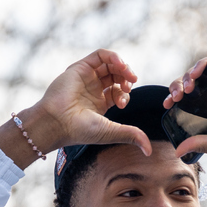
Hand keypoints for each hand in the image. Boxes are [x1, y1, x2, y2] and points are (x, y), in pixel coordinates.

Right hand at [0, 49, 148, 168]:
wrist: (56, 122)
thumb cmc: (79, 130)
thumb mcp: (111, 132)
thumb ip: (131, 136)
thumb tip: (149, 150)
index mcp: (98, 104)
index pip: (117, 92)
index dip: (125, 94)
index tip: (123, 103)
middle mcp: (92, 90)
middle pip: (115, 76)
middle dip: (126, 79)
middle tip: (129, 85)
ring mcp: (86, 78)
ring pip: (109, 64)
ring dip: (123, 67)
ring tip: (128, 74)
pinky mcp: (80, 68)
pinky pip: (100, 55)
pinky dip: (113, 57)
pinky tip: (121, 65)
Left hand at [162, 54, 206, 159]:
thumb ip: (202, 145)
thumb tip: (177, 152)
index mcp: (204, 112)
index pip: (182, 102)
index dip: (171, 99)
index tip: (167, 104)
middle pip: (186, 85)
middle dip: (176, 87)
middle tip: (177, 96)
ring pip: (198, 72)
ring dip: (188, 74)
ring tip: (189, 84)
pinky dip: (205, 63)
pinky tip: (200, 71)